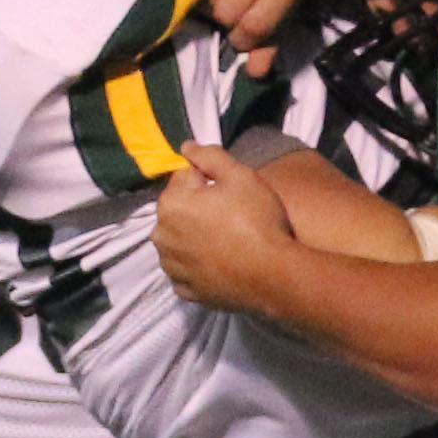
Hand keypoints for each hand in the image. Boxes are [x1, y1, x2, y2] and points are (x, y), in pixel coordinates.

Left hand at [156, 142, 297, 307]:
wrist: (275, 277)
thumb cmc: (259, 222)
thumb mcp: (241, 176)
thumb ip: (210, 156)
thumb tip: (186, 147)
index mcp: (171, 203)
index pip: (185, 177)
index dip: (210, 181)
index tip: (231, 193)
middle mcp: (162, 235)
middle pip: (179, 210)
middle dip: (198, 209)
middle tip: (233, 218)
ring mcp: (173, 266)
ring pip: (180, 241)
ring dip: (195, 238)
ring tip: (227, 242)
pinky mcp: (186, 290)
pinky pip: (186, 271)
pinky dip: (197, 266)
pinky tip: (220, 263)